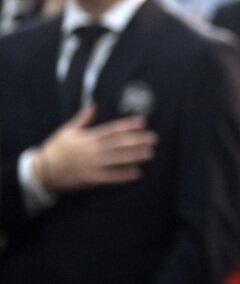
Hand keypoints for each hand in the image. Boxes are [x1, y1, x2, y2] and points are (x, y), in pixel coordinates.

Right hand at [33, 105, 155, 192]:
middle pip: (118, 144)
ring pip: (117, 159)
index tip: (142, 123)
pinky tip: (136, 173)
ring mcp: (92, 165)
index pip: (111, 130)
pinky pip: (110, 177)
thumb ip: (83, 119)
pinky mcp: (91, 179)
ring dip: (135, 156)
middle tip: (153, 138)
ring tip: (150, 153)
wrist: (42, 171)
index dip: (127, 126)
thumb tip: (92, 104)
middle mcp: (92, 150)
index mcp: (87, 138)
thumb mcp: (67, 131)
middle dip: (137, 141)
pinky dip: (123, 175)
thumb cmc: (56, 150)